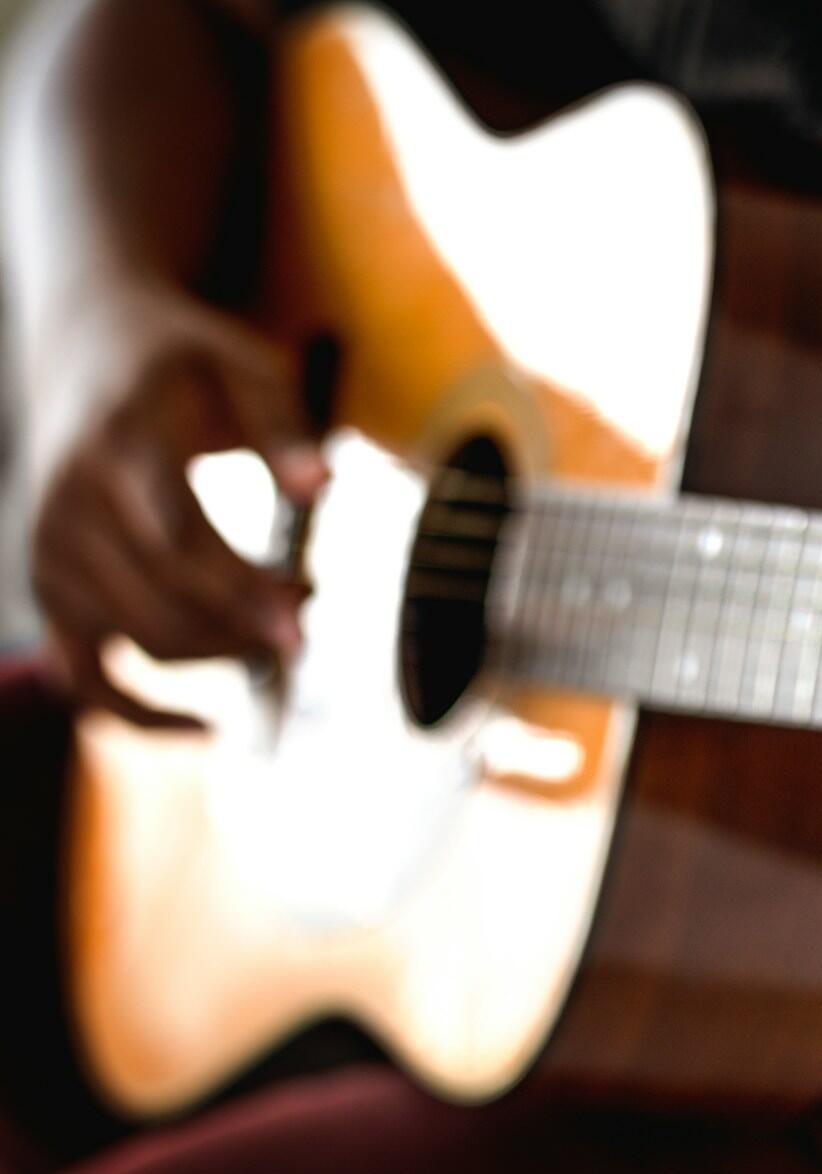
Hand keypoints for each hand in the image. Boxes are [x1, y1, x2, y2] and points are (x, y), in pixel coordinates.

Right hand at [22, 281, 326, 725]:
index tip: (306, 608)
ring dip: (228, 652)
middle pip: (167, 606)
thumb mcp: (242, 366)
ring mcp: (52, 556)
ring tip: (282, 618)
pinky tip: (207, 728)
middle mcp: (71, 508)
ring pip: (148, 645)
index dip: (244, 585)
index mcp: (120, 447)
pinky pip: (89, 682)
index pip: (180, 538)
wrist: (86, 349)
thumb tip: (320, 487)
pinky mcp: (51, 592)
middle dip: (251, 624)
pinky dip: (142, 717)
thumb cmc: (185, 366)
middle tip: (310, 600)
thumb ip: (283, 424)